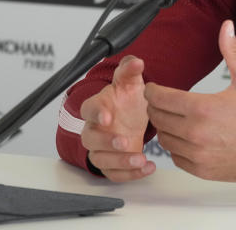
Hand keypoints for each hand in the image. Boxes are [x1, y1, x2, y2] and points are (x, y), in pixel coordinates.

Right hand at [79, 56, 155, 181]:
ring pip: (101, 159)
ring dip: (119, 161)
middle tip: (124, 142)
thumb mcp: (130, 82)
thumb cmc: (126, 99)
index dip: (96, 113)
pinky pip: (114, 173)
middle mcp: (95, 129)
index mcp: (97, 107)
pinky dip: (129, 174)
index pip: (88, 109)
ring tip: (140, 159)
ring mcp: (102, 148)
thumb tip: (136, 61)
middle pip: (90, 139)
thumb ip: (130, 70)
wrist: (132, 115)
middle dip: (106, 142)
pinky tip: (147, 168)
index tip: (107, 117)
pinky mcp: (112, 163)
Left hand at [145, 20, 235, 181]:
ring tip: (174, 119)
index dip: (152, 91)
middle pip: (157, 118)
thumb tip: (226, 27)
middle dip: (156, 107)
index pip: (160, 98)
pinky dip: (176, 147)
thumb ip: (231, 51)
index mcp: (203, 108)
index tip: (153, 88)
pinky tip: (186, 137)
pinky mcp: (200, 169)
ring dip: (165, 127)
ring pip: (163, 139)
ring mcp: (197, 154)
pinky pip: (175, 157)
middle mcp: (195, 133)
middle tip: (163, 102)